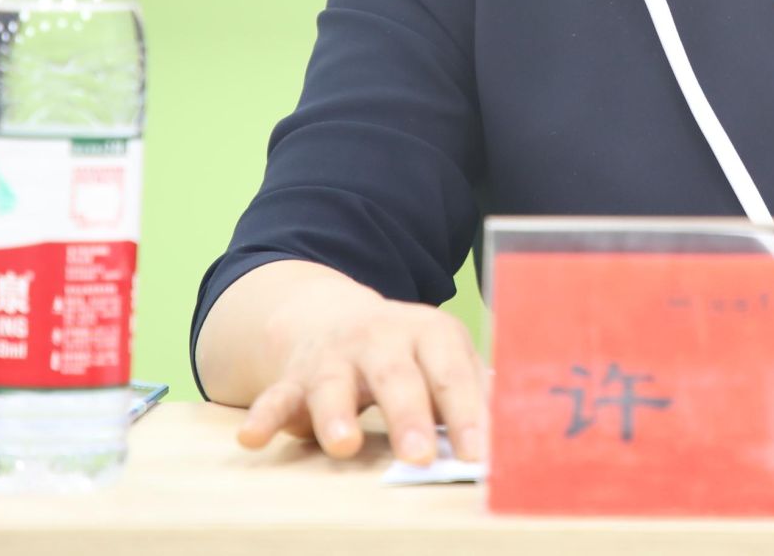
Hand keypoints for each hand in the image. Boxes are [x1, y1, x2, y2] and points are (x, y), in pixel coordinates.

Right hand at [234, 275, 486, 465]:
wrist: (331, 318)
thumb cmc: (407, 354)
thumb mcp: (444, 359)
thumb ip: (475, 392)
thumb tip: (521, 431)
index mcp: (429, 333)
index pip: (452, 374)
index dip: (467, 413)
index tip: (479, 453)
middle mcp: (381, 339)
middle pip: (397, 376)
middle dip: (409, 415)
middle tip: (420, 456)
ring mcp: (334, 357)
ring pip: (334, 384)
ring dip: (338, 415)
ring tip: (345, 446)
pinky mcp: (293, 377)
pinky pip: (276, 396)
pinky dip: (264, 415)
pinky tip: (253, 437)